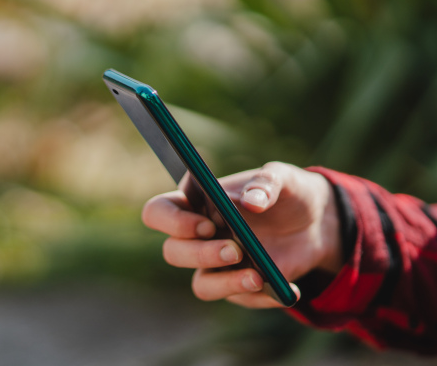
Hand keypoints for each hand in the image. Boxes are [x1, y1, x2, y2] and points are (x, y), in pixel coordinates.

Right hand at [142, 162, 340, 307]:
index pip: (158, 212)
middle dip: (201, 254)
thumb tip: (251, 203)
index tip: (206, 224)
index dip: (173, 222)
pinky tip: (287, 288)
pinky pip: (239, 298)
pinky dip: (262, 296)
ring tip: (258, 277)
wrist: (316, 223)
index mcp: (195, 201)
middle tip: (235, 250)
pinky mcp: (238, 286)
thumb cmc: (287, 192)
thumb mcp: (284, 177)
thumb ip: (267, 182)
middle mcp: (198, 236)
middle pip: (173, 252)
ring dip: (226, 284)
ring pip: (201, 285)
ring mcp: (216, 264)